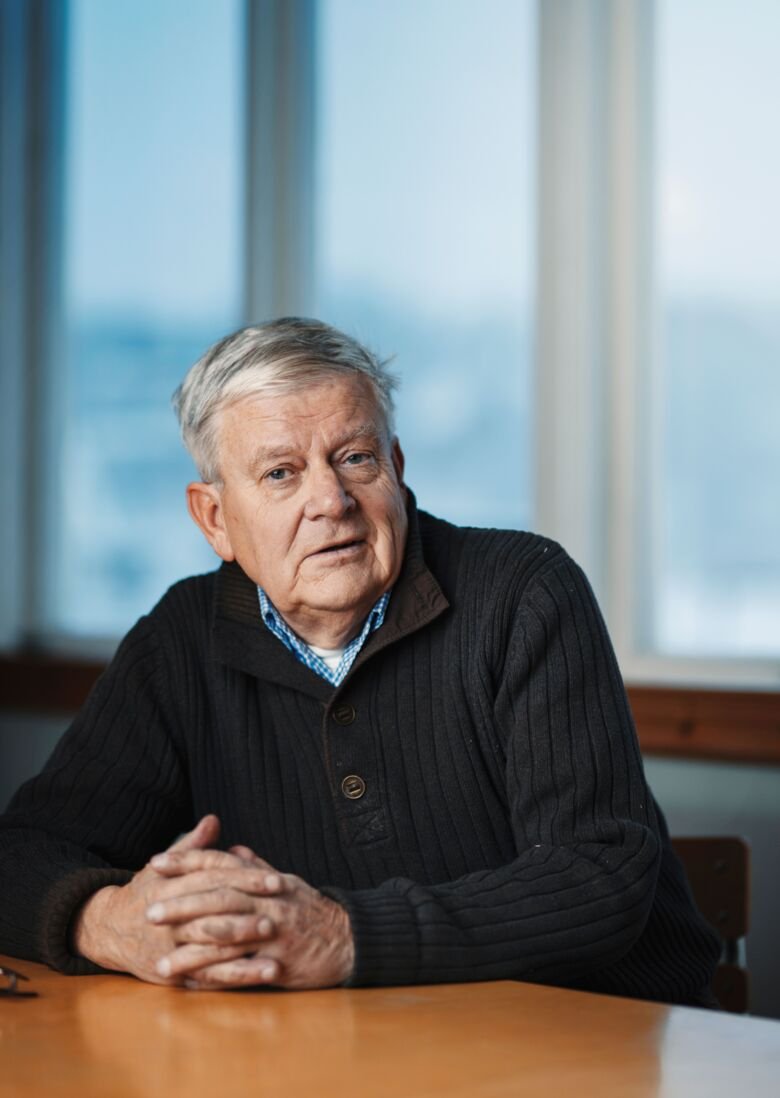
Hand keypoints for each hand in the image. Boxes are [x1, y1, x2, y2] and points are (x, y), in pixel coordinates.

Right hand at [73, 815, 268, 984]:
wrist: (110, 929)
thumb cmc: (145, 893)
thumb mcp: (164, 867)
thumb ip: (193, 847)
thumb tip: (213, 820)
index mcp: (170, 888)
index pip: (213, 880)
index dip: (246, 879)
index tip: (277, 880)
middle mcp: (169, 920)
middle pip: (212, 917)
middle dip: (246, 919)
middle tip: (279, 918)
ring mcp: (171, 950)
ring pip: (210, 953)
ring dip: (244, 957)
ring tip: (276, 959)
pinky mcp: (174, 973)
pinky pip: (207, 978)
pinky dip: (234, 979)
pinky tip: (260, 977)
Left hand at [147, 846, 354, 989]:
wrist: (350, 939)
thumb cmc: (313, 911)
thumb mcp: (287, 882)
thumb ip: (256, 867)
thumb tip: (233, 848)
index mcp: (265, 878)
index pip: (220, 863)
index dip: (187, 860)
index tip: (156, 862)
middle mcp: (267, 899)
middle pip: (218, 896)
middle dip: (181, 904)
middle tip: (149, 911)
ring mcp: (274, 929)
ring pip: (226, 934)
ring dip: (190, 947)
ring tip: (160, 960)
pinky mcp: (279, 958)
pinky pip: (241, 967)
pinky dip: (215, 975)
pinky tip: (193, 984)